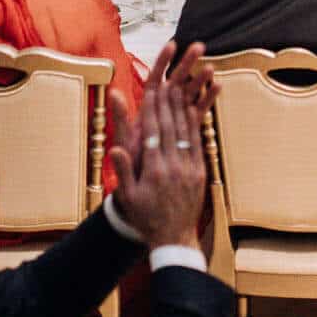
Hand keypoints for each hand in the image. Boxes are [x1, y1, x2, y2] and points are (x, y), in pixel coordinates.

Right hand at [107, 42, 215, 248]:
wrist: (173, 238)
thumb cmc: (145, 217)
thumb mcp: (128, 196)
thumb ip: (123, 170)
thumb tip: (116, 147)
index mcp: (153, 170)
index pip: (151, 132)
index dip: (151, 109)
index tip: (150, 89)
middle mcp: (173, 165)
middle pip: (169, 126)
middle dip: (167, 101)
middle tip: (167, 78)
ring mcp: (189, 168)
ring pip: (185, 131)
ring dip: (182, 107)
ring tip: (180, 86)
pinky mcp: (200, 171)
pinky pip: (197, 142)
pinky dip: (195, 123)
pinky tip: (193, 109)